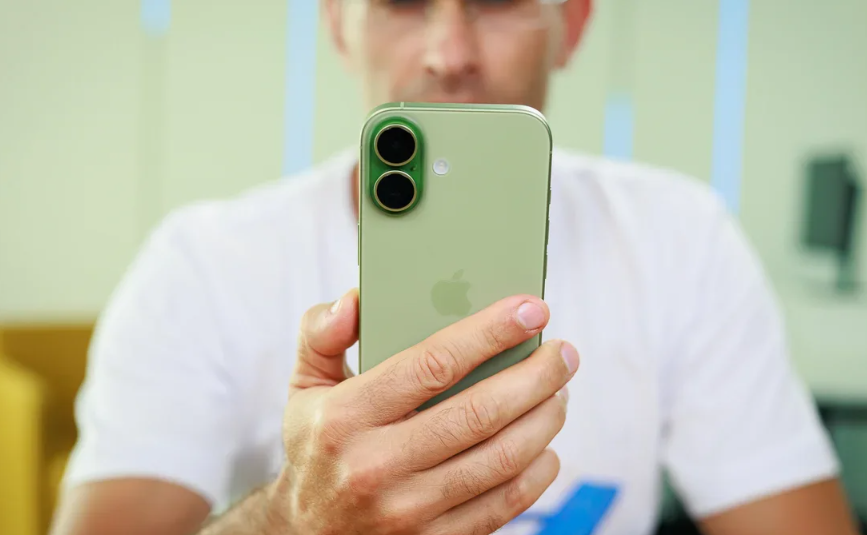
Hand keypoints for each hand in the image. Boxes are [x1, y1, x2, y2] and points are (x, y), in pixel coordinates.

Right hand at [268, 289, 578, 534]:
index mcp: (345, 417)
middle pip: (480, 412)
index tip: (531, 308)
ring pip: (501, 459)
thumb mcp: (303, 387)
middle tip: (563, 352)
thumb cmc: (318, 445)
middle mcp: (375, 466)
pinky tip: (546, 443)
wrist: (308, 534)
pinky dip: (538, 470)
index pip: (432, 363)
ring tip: (559, 391)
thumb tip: (356, 299)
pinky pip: (504, 504)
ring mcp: (407, 511)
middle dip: (536, 376)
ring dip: (544, 419)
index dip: (490, 332)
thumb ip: (321, 335)